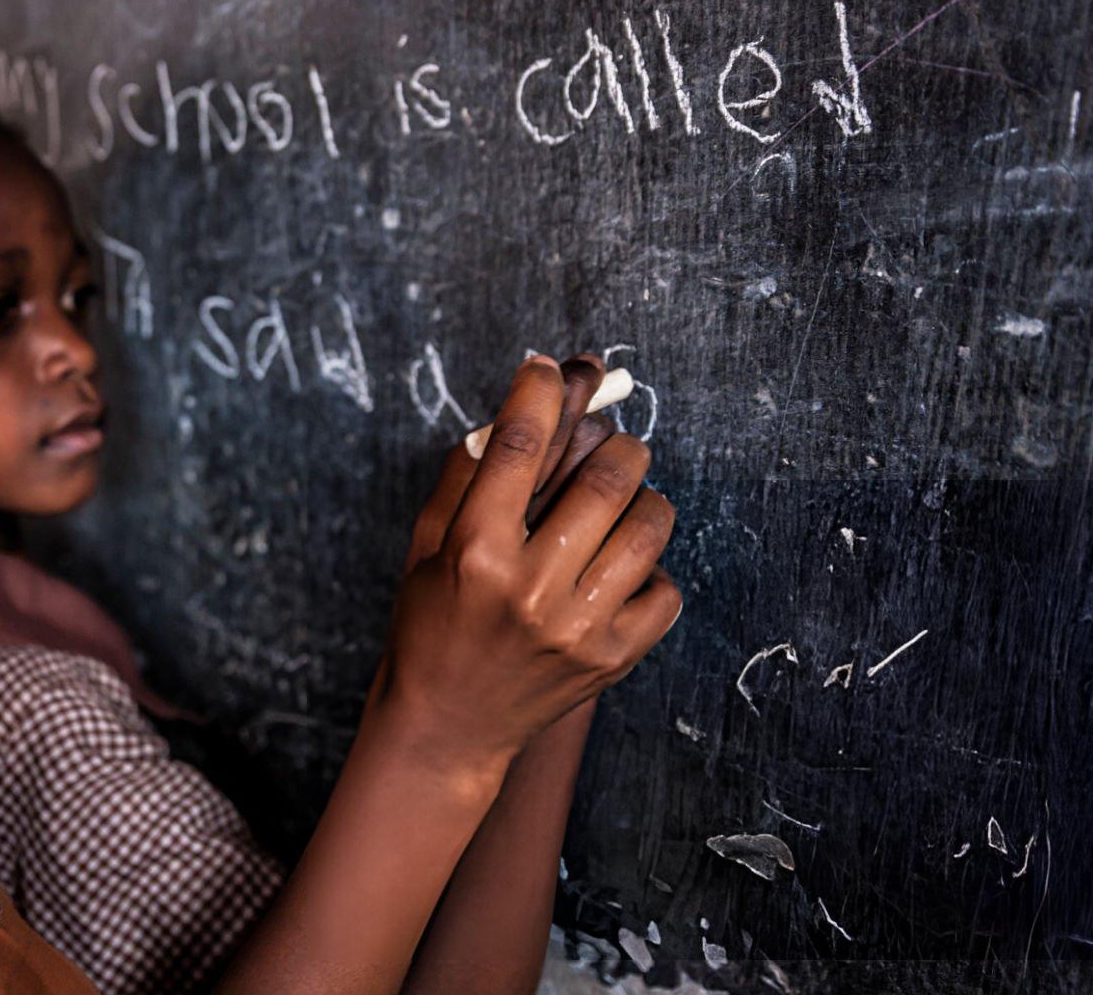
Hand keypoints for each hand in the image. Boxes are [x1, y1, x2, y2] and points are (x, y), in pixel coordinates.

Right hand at [369, 354, 681, 785]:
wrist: (448, 726)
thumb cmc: (431, 624)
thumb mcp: (428, 545)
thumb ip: (467, 476)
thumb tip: (520, 405)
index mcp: (475, 551)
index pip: (520, 443)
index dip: (540, 389)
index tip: (549, 367)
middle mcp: (530, 588)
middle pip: (606, 477)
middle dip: (616, 443)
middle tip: (611, 444)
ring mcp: (578, 628)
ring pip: (648, 525)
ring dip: (642, 498)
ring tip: (622, 504)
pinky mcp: (613, 658)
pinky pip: (665, 588)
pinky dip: (648, 568)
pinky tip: (617, 571)